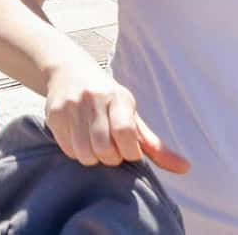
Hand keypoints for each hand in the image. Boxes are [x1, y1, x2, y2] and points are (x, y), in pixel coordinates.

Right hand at [43, 64, 186, 172]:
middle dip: (111, 158)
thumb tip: (185, 168)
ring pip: (84, 153)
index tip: (130, 152)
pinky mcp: (52, 113)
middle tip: (112, 150)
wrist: (67, 68)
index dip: (129, 152)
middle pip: (104, 149)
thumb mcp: (132, 113)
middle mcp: (92, 98)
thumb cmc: (107, 96)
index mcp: (117, 97)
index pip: (125, 133)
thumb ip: (155, 145)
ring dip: (93, 158)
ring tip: (96, 146)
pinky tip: (80, 140)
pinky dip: (77, 152)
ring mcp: (70, 105)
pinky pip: (68, 149)